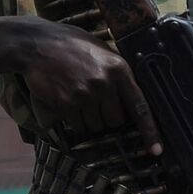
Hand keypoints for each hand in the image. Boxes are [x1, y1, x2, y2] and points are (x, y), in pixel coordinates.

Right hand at [15, 17, 160, 150]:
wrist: (36, 43)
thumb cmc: (70, 45)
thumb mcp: (101, 51)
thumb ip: (117, 74)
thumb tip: (130, 101)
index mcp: (119, 69)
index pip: (139, 106)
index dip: (149, 131)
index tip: (156, 150)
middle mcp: (104, 84)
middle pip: (114, 122)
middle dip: (105, 118)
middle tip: (92, 101)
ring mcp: (84, 95)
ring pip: (92, 127)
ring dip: (84, 119)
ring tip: (73, 95)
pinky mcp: (65, 105)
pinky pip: (73, 125)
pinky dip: (67, 118)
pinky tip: (60, 98)